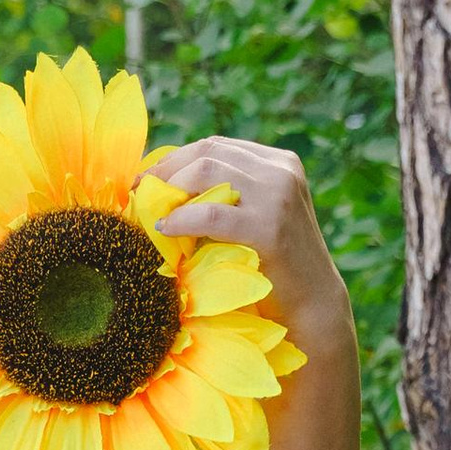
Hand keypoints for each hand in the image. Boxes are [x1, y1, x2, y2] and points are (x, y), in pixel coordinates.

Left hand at [151, 136, 354, 366]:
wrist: (311, 303)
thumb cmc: (272, 265)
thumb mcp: (254, 215)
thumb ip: (226, 193)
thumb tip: (165, 183)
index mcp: (279, 162)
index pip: (216, 146)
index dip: (175, 159)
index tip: (146, 178)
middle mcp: (281, 171)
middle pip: (207, 153)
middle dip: (166, 171)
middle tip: (138, 192)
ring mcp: (278, 195)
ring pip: (206, 172)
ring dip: (171, 190)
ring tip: (152, 211)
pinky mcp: (269, 227)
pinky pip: (210, 214)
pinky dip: (181, 218)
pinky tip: (164, 228)